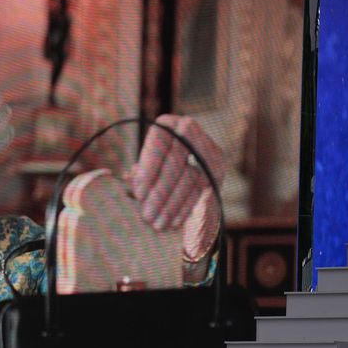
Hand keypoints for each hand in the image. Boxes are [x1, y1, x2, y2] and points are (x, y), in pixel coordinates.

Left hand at [124, 114, 222, 260]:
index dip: (148, 169)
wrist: (184, 172)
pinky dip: (186, 207)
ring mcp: (207, 147)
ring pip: (190, 178)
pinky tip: (174, 222)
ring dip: (172, 204)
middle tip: (146, 216)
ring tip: (157, 224)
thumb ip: (139, 173)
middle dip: (160, 192)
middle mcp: (190, 129)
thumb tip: (130, 177)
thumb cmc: (154, 172)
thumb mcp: (144, 169)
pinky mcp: (217, 167)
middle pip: (175, 162)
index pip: (159, 143)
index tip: (138, 194)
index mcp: (167, 124)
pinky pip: (202, 189)